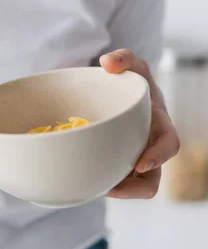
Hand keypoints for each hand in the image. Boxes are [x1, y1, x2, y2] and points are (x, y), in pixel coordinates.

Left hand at [99, 49, 179, 198]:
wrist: (117, 94)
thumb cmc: (128, 80)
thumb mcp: (129, 64)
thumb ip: (123, 58)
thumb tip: (107, 62)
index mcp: (158, 125)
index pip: (169, 144)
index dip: (158, 156)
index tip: (141, 164)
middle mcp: (148, 146)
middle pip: (151, 179)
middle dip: (134, 187)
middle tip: (111, 188)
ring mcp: (133, 159)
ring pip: (131, 187)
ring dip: (115, 190)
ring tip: (93, 187)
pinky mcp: (116, 165)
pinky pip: (111, 181)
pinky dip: (99, 182)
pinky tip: (80, 178)